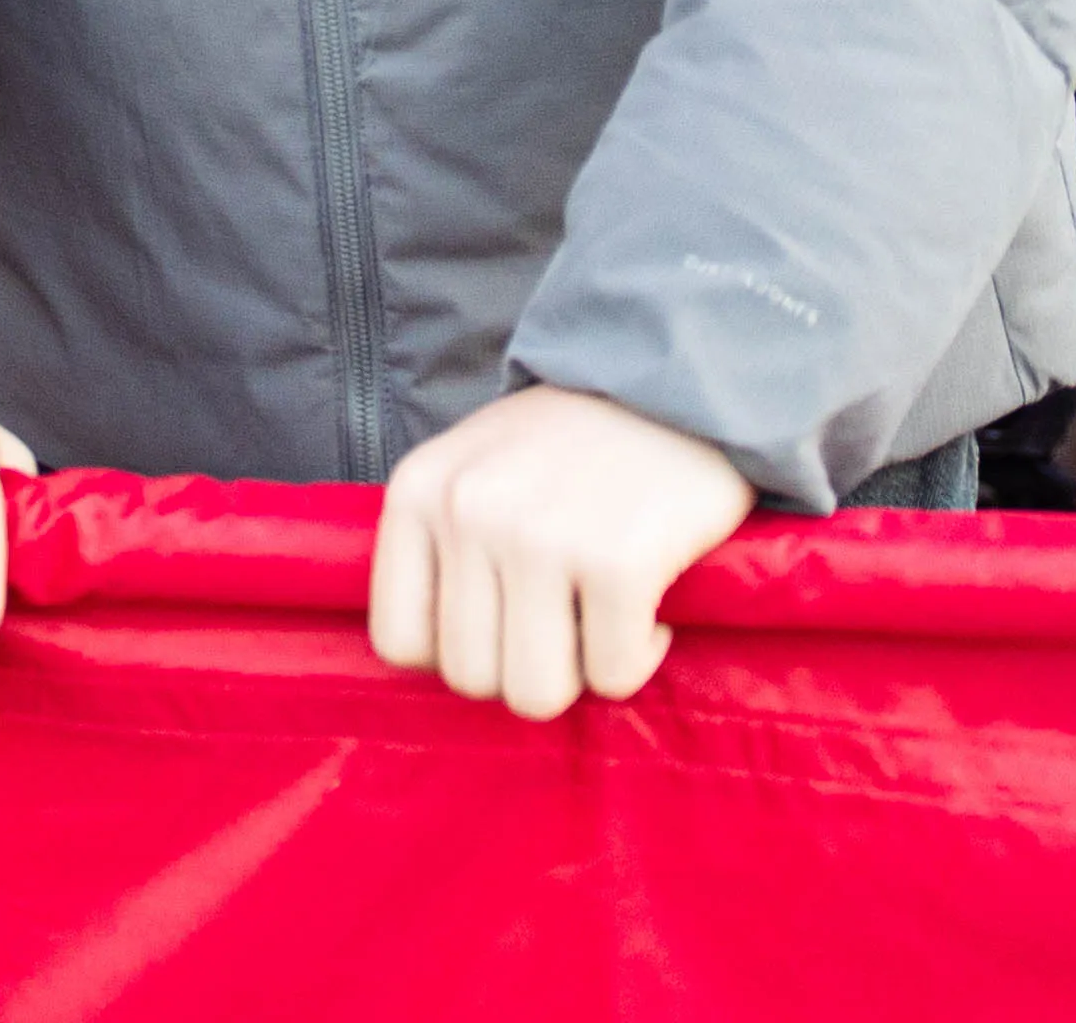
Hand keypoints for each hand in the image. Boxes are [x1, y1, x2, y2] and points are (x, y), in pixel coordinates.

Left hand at [368, 385, 756, 719]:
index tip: (501, 627)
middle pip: (471, 678)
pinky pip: (614, 675)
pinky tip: (647, 605)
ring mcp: (540, 537)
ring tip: (600, 617)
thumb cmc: (567, 445)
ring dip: (579, 672)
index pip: (398, 641)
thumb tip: (428, 660)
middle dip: (525, 667)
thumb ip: (438, 547)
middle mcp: (467, 512)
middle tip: (565, 620)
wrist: (676, 382)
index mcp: (417, 492)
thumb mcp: (470, 470)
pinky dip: (639, 655)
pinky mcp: (618, 563)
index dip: (455, 654)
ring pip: (536, 693)